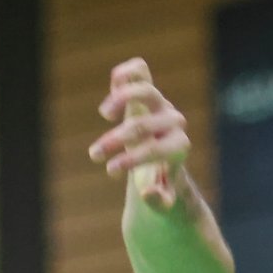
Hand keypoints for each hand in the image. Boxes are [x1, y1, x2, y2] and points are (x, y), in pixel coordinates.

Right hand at [89, 58, 190, 209]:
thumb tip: (148, 192)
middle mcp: (173, 122)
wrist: (160, 158)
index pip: (156, 149)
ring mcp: (160, 103)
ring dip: (121, 99)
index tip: (110, 171)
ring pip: (146, 89)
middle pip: (143, 125)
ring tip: (105, 114)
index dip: (132, 159)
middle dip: (115, 140)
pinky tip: (113, 85)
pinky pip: (140, 71)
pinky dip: (125, 73)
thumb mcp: (161, 199)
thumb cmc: (157, 180)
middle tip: (94, 155)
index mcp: (178, 147)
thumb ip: (158, 201)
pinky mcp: (146, 90)